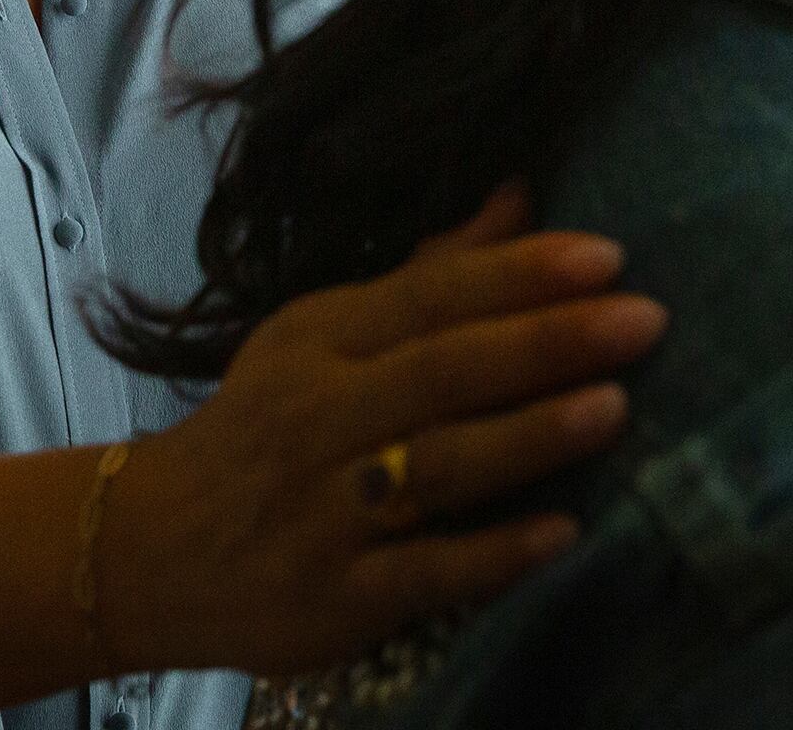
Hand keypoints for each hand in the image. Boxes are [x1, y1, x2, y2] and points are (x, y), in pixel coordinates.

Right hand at [96, 184, 666, 676]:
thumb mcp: (322, 338)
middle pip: (443, 371)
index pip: (429, 296)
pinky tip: (563, 536)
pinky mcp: (335, 597)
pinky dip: (492, 554)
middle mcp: (320, 418)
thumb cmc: (262, 429)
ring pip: (437, 465)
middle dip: (547, 341)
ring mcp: (326, 510)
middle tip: (644, 319)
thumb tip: (521, 194)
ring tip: (614, 408)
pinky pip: (423, 572)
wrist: (148, 550)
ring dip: (529, 436)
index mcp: (321, 342)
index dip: (518, 274)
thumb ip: (427, 276)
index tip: (608, 255)